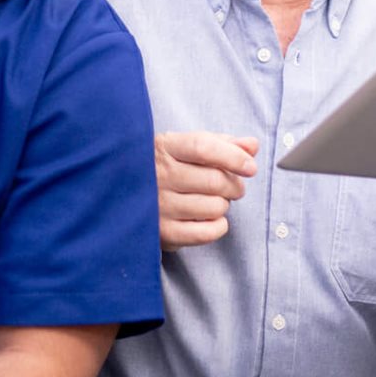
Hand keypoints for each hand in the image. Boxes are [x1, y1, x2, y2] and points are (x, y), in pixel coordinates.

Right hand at [155, 131, 258, 249]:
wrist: (123, 192)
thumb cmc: (164, 166)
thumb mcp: (186, 146)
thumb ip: (221, 143)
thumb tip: (252, 145)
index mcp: (163, 147)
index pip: (203, 147)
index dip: (233, 157)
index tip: (250, 167)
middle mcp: (157, 175)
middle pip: (214, 180)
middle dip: (234, 185)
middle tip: (233, 187)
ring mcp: (157, 205)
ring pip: (214, 206)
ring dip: (224, 204)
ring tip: (214, 200)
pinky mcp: (162, 233)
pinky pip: (206, 232)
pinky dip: (219, 226)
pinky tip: (213, 218)